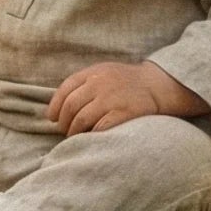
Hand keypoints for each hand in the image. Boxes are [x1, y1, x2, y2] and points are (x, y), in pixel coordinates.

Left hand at [46, 61, 206, 134]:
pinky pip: (100, 127)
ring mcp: (112, 99)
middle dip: (64, 122)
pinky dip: (92, 134)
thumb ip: (83, 84)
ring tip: (76, 136)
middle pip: (71, 106)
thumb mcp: (103, 73)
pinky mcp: (124, 113)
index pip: (65, 89)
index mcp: (93, 73)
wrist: (157, 85)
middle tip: (64, 131)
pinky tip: (91, 138)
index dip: (55, 106)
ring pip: (82, 119)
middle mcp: (100, 84)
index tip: (52, 118)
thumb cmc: (126, 82)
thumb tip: (59, 107)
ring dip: (74, 131)